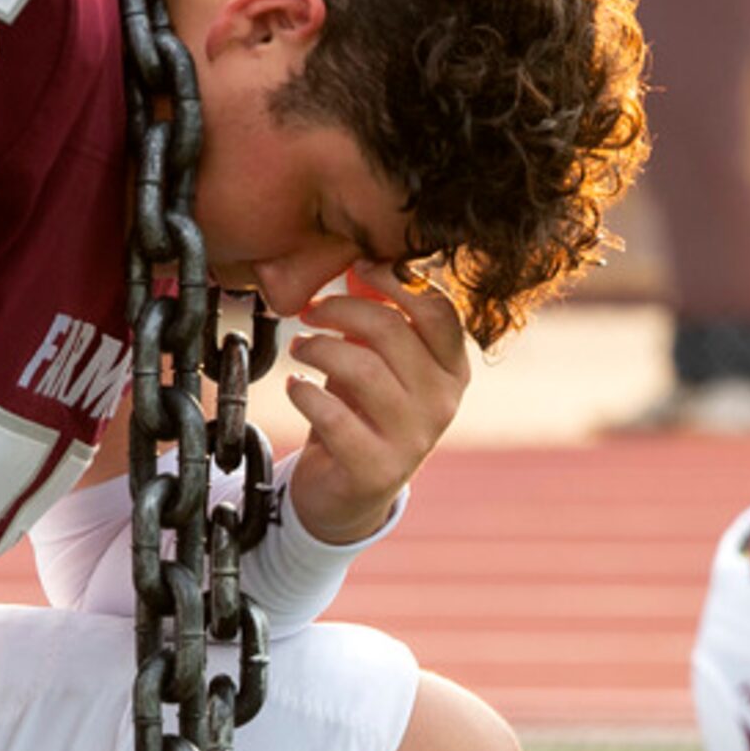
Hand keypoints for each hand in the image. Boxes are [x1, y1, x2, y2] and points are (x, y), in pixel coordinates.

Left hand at [281, 263, 468, 544]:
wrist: (349, 491)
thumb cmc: (364, 411)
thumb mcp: (380, 360)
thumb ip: (380, 314)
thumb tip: (364, 258)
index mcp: (454, 370)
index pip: (439, 311)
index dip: (397, 280)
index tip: (358, 267)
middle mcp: (443, 404)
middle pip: (392, 332)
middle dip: (341, 311)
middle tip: (311, 312)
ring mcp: (413, 440)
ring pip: (362, 369)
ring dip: (319, 349)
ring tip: (301, 348)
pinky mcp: (376, 468)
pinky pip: (334, 415)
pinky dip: (304, 394)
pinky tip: (295, 388)